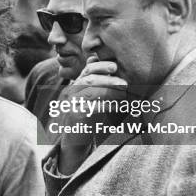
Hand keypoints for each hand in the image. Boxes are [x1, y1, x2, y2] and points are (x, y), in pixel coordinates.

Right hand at [56, 56, 128, 174]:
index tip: (115, 66)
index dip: (101, 66)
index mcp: (77, 84)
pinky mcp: (74, 116)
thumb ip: (94, 78)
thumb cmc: (86, 114)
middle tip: (124, 82)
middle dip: (107, 79)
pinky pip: (91, 108)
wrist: (74, 138)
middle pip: (89, 79)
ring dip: (109, 91)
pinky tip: (119, 106)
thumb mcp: (89, 94)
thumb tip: (95, 58)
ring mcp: (71, 103)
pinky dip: (107, 106)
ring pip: (90, 92)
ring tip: (124, 93)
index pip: (87, 70)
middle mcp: (72, 91)